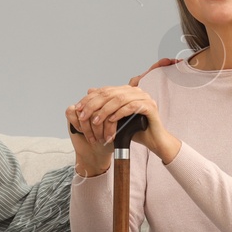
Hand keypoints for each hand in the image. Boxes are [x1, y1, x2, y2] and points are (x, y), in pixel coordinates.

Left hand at [69, 58, 179, 174]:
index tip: (78, 109)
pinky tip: (110, 120)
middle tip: (84, 115)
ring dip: (105, 110)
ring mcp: (145, 97)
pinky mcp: (150, 106)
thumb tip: (89, 91)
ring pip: (120, 99)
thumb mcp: (115, 118)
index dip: (90, 99)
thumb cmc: (135, 130)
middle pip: (111, 93)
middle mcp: (136, 91)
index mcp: (128, 91)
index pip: (105, 90)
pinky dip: (119, 113)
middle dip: (94, 104)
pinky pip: (132, 107)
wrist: (153, 141)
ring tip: (95, 121)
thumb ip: (105, 105)